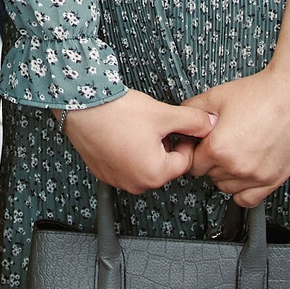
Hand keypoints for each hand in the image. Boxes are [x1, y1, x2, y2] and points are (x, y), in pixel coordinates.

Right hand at [61, 90, 214, 194]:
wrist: (80, 105)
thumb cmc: (117, 112)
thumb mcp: (164, 113)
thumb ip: (193, 121)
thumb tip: (209, 124)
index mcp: (154, 174)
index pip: (184, 162)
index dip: (184, 140)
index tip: (177, 127)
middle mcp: (135, 183)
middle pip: (164, 166)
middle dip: (165, 146)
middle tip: (156, 124)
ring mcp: (117, 179)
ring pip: (144, 165)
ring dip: (147, 149)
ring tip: (137, 127)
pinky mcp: (102, 172)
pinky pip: (124, 165)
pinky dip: (127, 151)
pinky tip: (123, 133)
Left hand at [181, 68, 289, 205]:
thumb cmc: (259, 93)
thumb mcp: (216, 96)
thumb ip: (192, 110)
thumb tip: (183, 122)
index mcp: (218, 148)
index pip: (193, 164)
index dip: (195, 151)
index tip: (202, 143)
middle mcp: (236, 167)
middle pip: (209, 176)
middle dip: (210, 161)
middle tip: (222, 142)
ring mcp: (256, 176)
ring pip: (226, 188)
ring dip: (226, 174)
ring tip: (235, 153)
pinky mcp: (274, 180)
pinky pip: (248, 200)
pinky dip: (242, 189)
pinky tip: (244, 171)